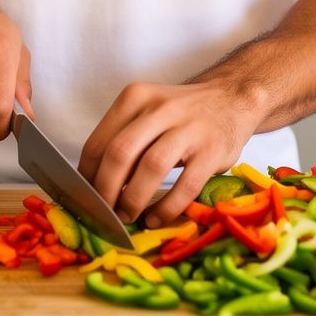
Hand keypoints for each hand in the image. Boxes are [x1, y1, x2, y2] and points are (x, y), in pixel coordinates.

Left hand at [78, 79, 257, 226]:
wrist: (231, 99)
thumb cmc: (180, 113)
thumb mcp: (147, 112)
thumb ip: (124, 139)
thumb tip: (92, 184)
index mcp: (135, 98)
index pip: (99, 141)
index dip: (86, 176)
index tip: (84, 197)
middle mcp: (159, 108)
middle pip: (120, 153)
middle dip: (106, 191)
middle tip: (103, 213)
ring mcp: (188, 128)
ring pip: (151, 168)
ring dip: (133, 200)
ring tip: (127, 217)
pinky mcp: (212, 150)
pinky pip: (185, 186)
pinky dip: (166, 208)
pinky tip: (155, 218)